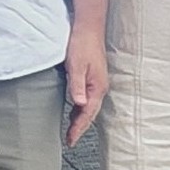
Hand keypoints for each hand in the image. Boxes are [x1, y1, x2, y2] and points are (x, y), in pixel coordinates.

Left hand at [63, 25, 108, 146]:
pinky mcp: (92, 78)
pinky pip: (87, 98)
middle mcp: (99, 87)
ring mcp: (96, 83)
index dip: (78, 128)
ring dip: (79, 119)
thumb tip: (79, 104)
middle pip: (89, 113)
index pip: (87, 113)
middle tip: (70, 140)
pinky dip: (80, 108)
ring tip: (70, 131)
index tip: (71, 139)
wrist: (88, 28)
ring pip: (88, 107)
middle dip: (80, 128)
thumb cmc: (82, 44)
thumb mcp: (76, 65)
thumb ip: (77, 85)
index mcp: (97, 87)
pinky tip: (74, 110)